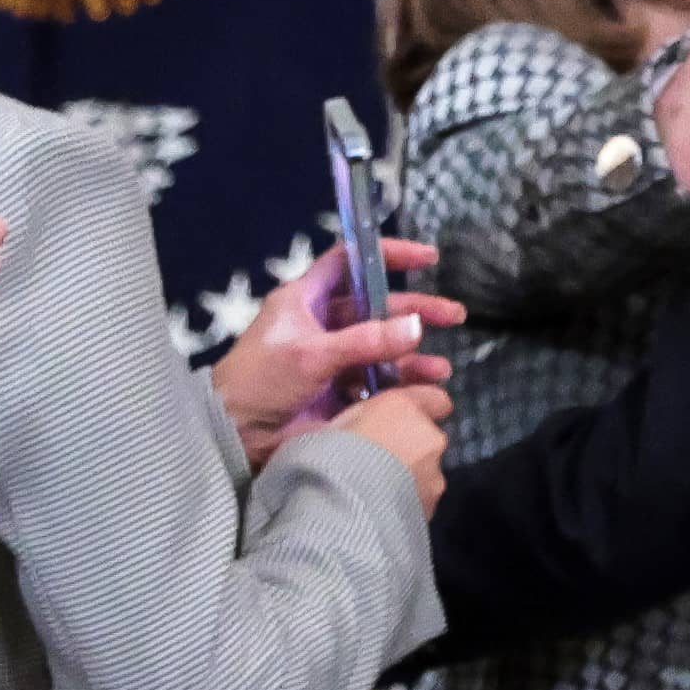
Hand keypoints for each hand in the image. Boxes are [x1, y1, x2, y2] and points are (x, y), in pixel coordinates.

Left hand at [213, 235, 457, 464]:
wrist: (234, 435)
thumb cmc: (261, 380)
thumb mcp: (311, 354)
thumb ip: (365, 341)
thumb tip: (417, 327)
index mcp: (305, 300)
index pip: (349, 261)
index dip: (385, 254)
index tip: (426, 257)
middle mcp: (323, 325)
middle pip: (378, 307)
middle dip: (416, 310)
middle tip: (455, 315)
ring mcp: (334, 360)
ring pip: (383, 349)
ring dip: (413, 358)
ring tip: (440, 371)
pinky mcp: (340, 393)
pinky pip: (379, 384)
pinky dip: (402, 388)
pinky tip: (425, 394)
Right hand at [317, 380, 450, 509]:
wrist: (343, 510)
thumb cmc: (329, 458)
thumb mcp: (327, 426)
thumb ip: (354, 420)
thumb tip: (344, 426)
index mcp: (403, 408)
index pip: (435, 398)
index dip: (421, 407)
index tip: (403, 418)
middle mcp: (430, 437)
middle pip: (427, 437)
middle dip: (409, 445)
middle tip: (377, 460)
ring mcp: (435, 474)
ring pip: (426, 469)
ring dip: (409, 475)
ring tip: (377, 491)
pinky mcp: (433, 506)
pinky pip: (422, 497)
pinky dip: (408, 500)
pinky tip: (383, 509)